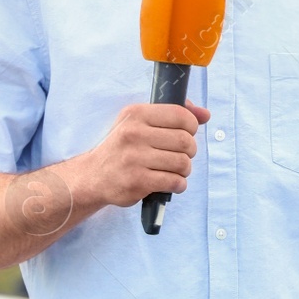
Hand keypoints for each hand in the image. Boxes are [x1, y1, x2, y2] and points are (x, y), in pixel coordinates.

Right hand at [82, 99, 210, 207]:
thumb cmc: (123, 147)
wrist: (93, 176)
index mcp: (136, 114)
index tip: (185, 134)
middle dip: (190, 151)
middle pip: (185, 141)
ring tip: (174, 170)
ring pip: (183, 163)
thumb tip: (205, 114)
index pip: (181, 116)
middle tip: (180, 155)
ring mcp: (135, 158)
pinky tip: (170, 183)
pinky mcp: (137, 182)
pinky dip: (179, 184)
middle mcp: (134, 134)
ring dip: (185, 170)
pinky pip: (175, 182)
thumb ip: (173, 114)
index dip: (192, 126)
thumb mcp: (140, 122)